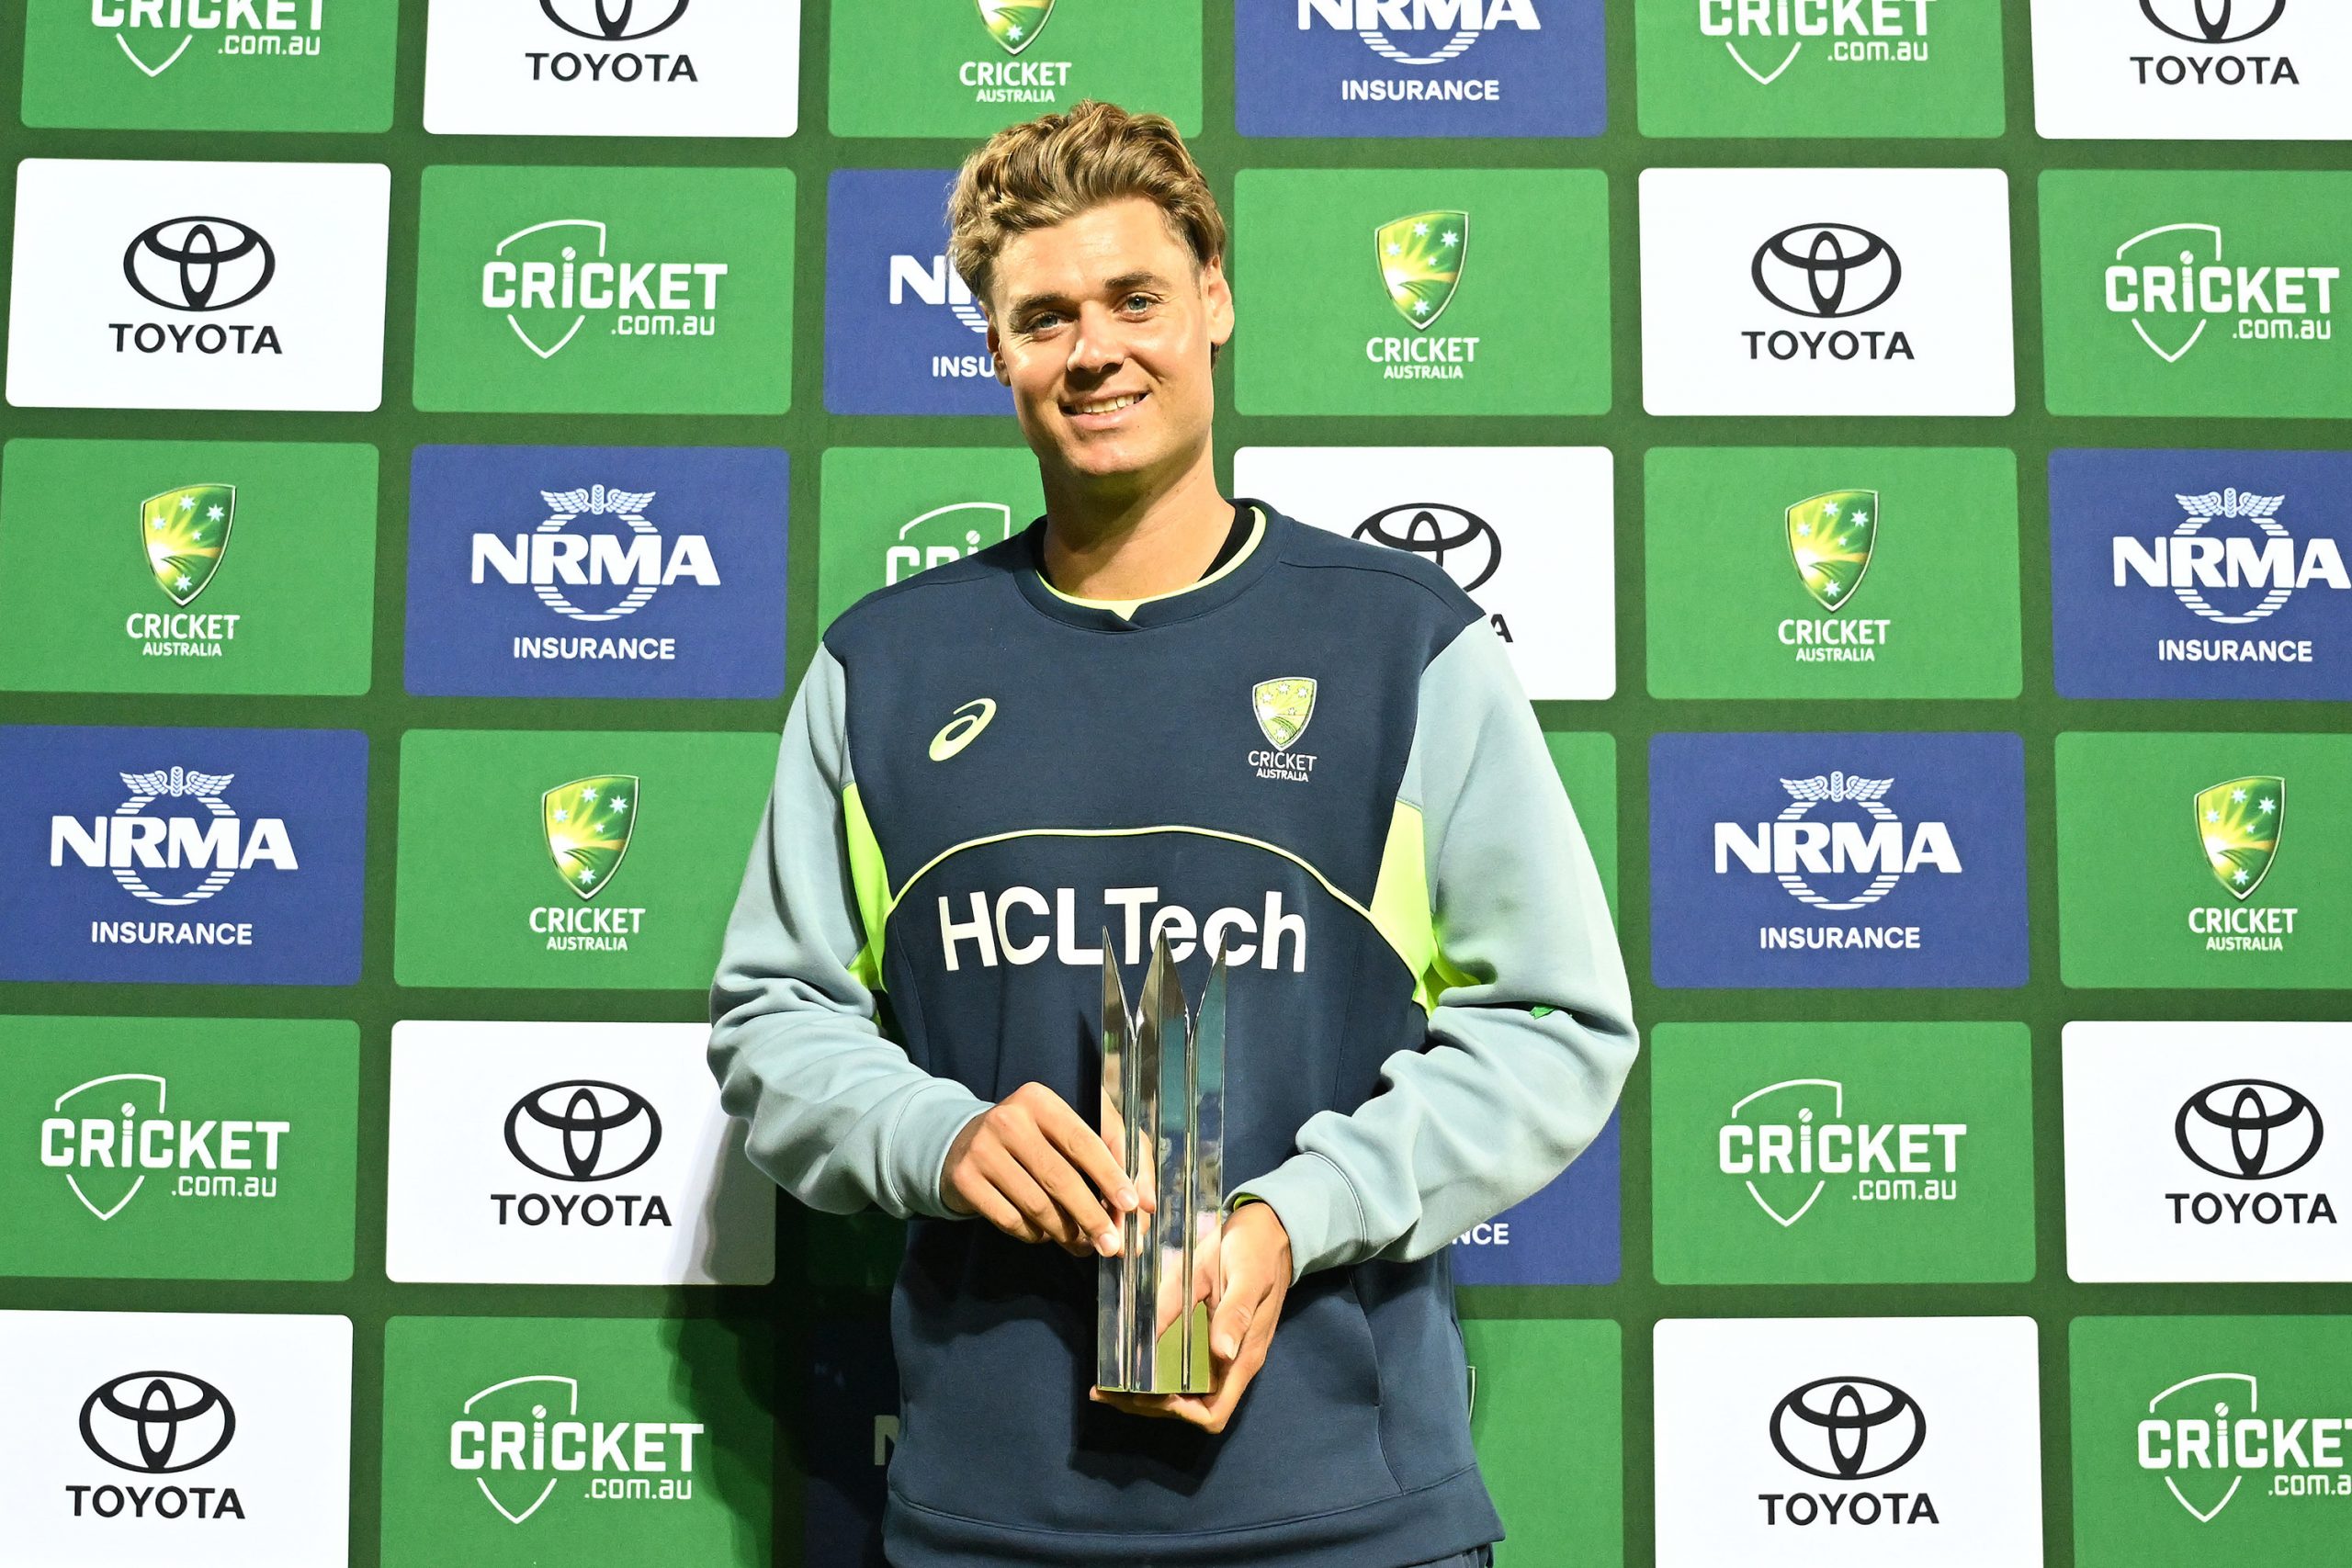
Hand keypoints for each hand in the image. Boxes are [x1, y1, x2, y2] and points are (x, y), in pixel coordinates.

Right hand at [940, 1081, 1143, 1256]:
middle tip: (1113, 1245)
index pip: (1083, 1141)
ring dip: (1066, 1232)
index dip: (1111, 1175)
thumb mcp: (1067, 1132)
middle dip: (1093, 1216)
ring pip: (1037, 1206)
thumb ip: (1114, 1156)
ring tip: (1083, 1244)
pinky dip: (1035, 1235)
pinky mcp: (965, 1180)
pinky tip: (1044, 1233)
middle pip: (1061, 1178)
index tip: (1132, 1206)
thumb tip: (1145, 1203)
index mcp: (1041, 1100)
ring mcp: (982, 1149)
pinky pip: (1011, 1221)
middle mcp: (1008, 1119)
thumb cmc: (1033, 1140)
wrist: (962, 1144)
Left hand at [1091, 1200, 1291, 1433]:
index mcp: (1243, 1356)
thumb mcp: (1245, 1276)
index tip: (1148, 1394)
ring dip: (1147, 1395)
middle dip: (1151, 1407)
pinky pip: (1182, 1368)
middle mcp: (1232, 1362)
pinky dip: (1154, 1373)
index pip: (1214, 1413)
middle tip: (1108, 1392)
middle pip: (1192, 1409)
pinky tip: (1129, 1361)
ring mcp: (1221, 1352)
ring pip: (1184, 1393)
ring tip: (1108, 1386)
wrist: (1268, 1230)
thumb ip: (1235, 1313)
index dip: (1180, 1413)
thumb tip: (1222, 1352)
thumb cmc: (1257, 1251)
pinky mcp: (1209, 1338)